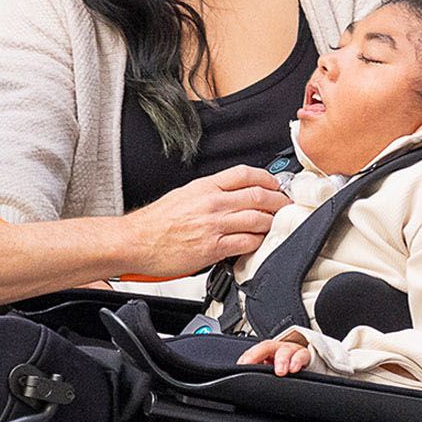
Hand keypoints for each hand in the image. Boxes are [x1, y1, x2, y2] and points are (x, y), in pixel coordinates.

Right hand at [119, 165, 287, 277]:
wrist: (136, 242)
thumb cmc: (155, 222)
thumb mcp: (184, 195)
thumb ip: (210, 193)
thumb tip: (232, 195)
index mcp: (205, 186)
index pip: (245, 173)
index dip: (268, 178)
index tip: (276, 184)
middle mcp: (212, 202)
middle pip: (258, 195)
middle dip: (279, 201)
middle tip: (285, 206)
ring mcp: (214, 225)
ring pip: (258, 219)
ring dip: (273, 222)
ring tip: (277, 224)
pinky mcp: (213, 248)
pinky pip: (247, 242)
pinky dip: (259, 242)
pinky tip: (260, 242)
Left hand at [238, 338, 313, 375]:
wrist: (301, 360)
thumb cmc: (281, 366)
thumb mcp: (268, 369)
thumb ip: (258, 373)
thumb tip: (244, 384)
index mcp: (264, 352)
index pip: (252, 352)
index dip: (246, 357)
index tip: (241, 365)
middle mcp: (276, 349)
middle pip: (266, 347)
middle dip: (258, 355)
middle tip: (251, 365)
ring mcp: (290, 351)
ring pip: (284, 350)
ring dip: (280, 360)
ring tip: (280, 371)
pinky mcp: (303, 355)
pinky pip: (301, 355)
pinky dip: (297, 361)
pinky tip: (294, 368)